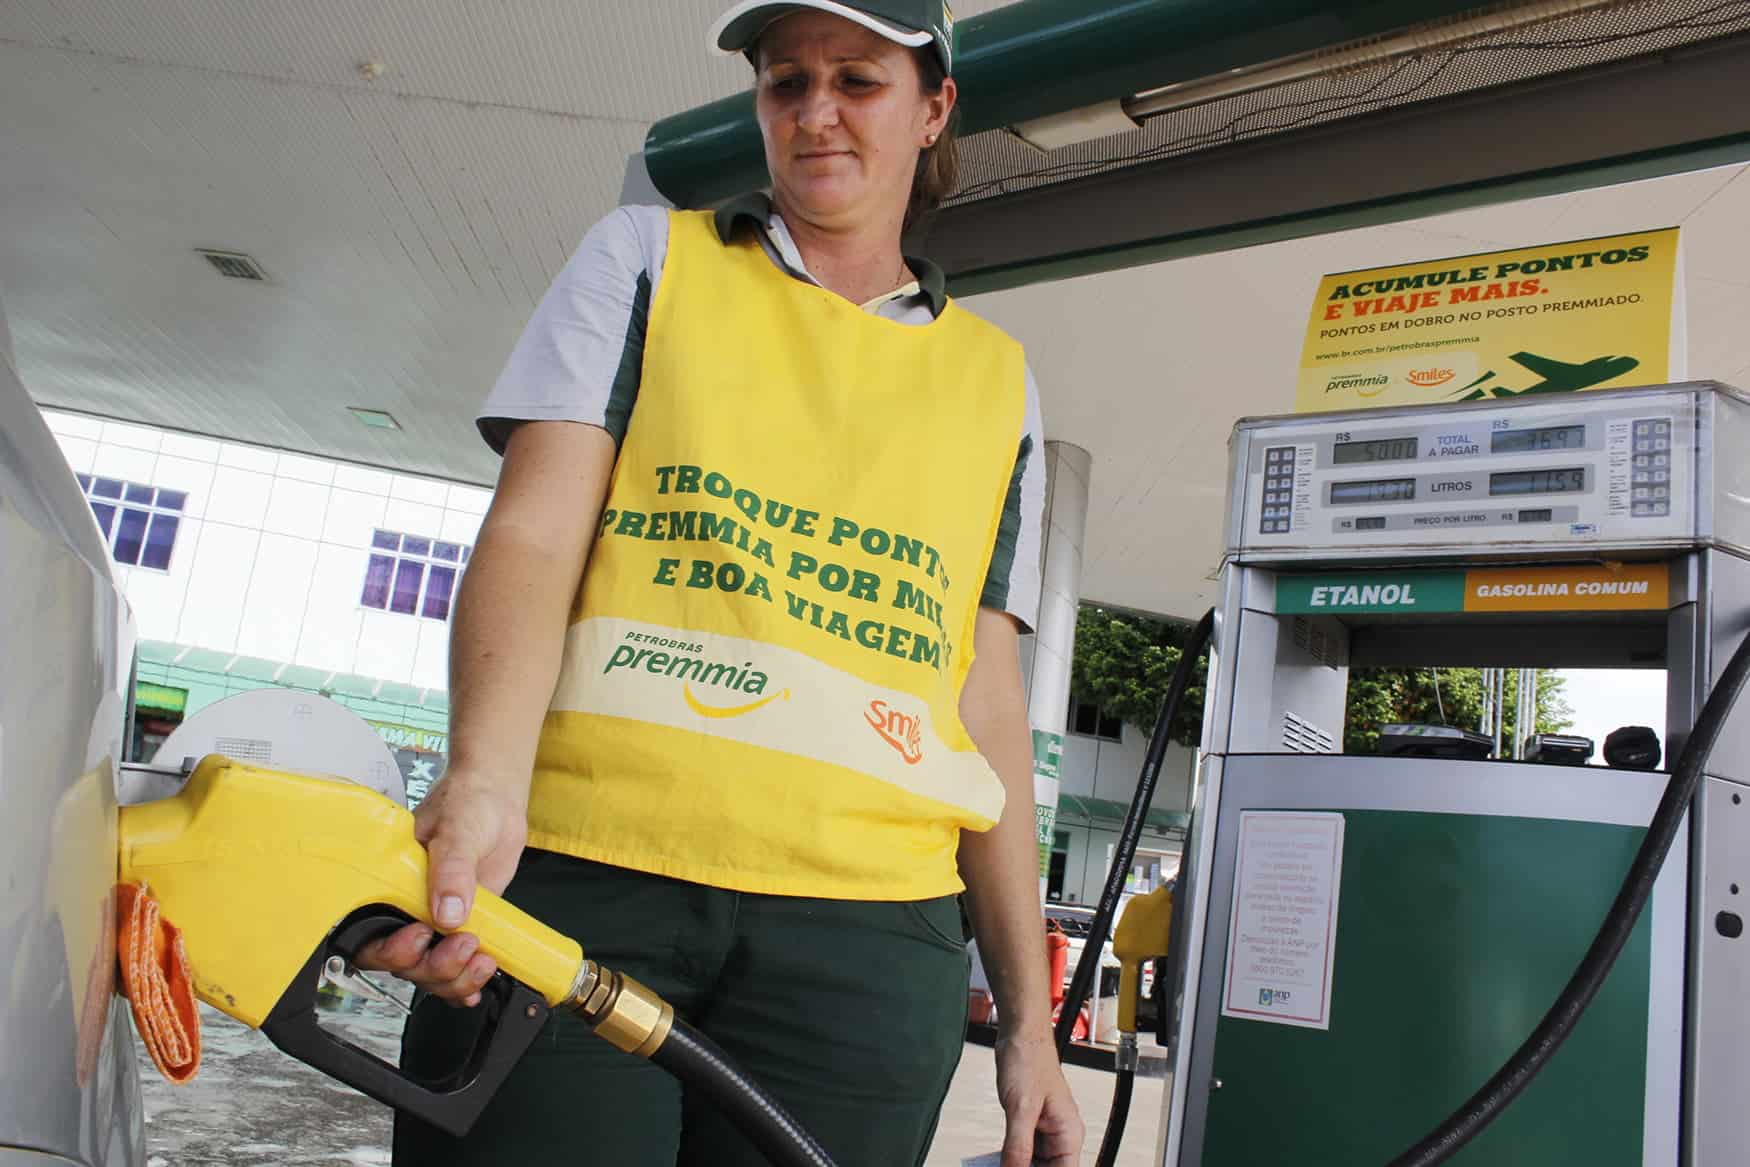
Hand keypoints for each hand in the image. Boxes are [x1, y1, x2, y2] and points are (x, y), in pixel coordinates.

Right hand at [354, 768, 528, 1005]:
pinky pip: (460, 964)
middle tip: (465, 945)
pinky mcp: (466, 925)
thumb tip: (448, 914)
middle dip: (433, 967)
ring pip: (432, 971)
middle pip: (405, 964)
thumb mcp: (456, 830)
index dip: (393, 950)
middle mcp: (409, 909)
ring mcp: (438, 921)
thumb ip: (452, 871)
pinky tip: (479, 983)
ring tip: (483, 959)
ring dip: (456, 977)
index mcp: (390, 886)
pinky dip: (468, 981)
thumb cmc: (466, 803)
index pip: (373, 935)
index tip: (422, 935)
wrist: (497, 799)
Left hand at [995, 1028, 1083, 1165]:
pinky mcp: (1029, 1126)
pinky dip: (1009, 1159)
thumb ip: (1018, 1146)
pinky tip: (994, 1162)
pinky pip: (1021, 1152)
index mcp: (1069, 1134)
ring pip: (1033, 1164)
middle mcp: (1060, 1136)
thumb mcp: (1021, 1108)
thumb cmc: (1030, 1058)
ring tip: (995, 1166)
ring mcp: (1044, 1132)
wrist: (1019, 1034)